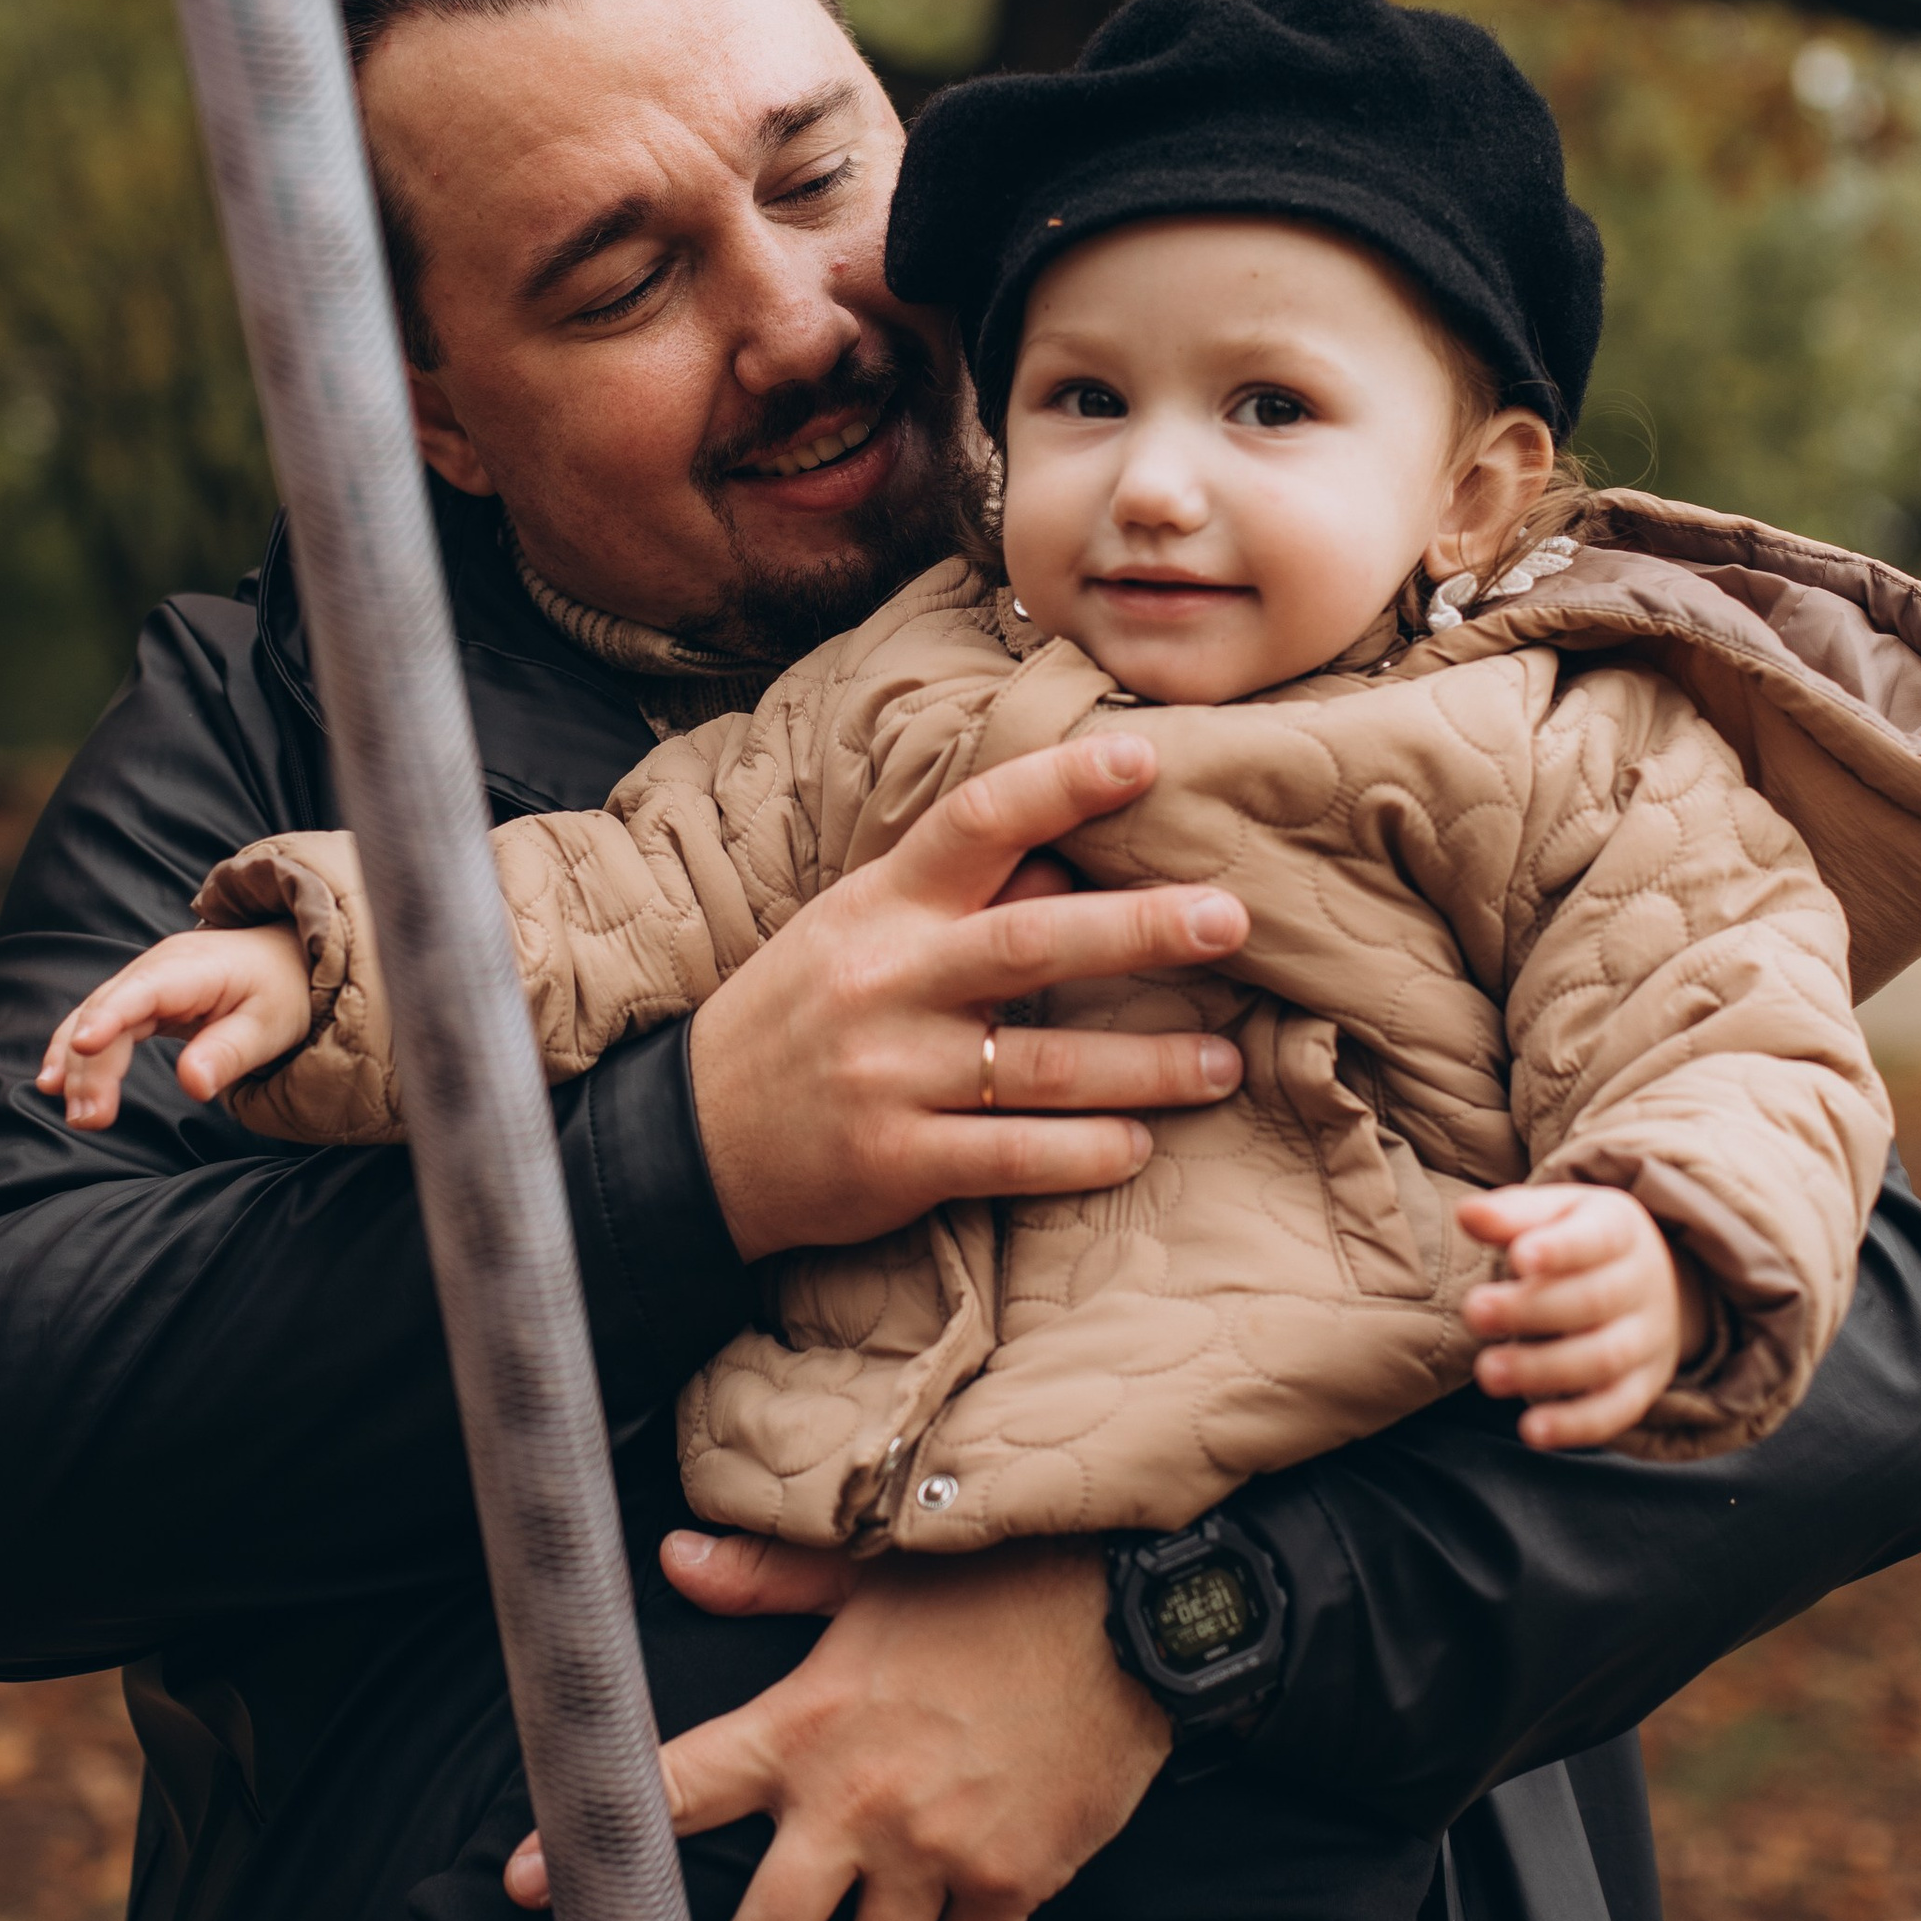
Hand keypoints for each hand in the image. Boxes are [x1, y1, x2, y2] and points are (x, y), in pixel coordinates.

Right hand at [35, 927, 315, 1127]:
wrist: (283, 958)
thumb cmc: (280, 991)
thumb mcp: (269, 1025)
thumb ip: (229, 1054)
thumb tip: (193, 1086)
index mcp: (193, 968)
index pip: (143, 991)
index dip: (110, 1017)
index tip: (83, 1047)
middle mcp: (158, 967)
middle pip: (108, 1011)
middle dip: (91, 1064)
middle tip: (89, 1119)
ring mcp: (144, 979)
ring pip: (94, 1017)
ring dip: (76, 1064)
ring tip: (76, 1113)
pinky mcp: (139, 997)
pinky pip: (99, 1021)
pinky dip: (75, 1051)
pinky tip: (53, 1083)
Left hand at [505, 1530, 1171, 1920]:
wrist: (1129, 1606)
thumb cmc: (988, 1585)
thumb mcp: (865, 1571)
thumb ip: (763, 1581)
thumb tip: (673, 1558)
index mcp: (805, 1724)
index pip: (675, 1793)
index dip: (590, 1847)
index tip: (532, 1886)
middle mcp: (857, 1803)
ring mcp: (938, 1854)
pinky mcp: (1014, 1884)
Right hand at [686, 736, 1247, 1261]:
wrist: (691, 1138)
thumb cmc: (799, 1016)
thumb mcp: (859, 933)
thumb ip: (962, 901)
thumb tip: (1072, 861)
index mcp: (881, 908)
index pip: (975, 823)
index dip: (1061, 785)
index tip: (1145, 758)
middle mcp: (888, 982)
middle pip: (1033, 942)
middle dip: (1141, 929)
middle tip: (1230, 920)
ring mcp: (892, 1075)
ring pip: (1046, 1066)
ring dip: (1149, 1067)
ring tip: (1224, 1063)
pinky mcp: (897, 1162)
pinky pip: (1016, 1157)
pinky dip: (1087, 1153)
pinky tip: (1138, 1146)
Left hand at [1457, 1181, 1703, 1449]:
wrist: (1648, 1281)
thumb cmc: (1580, 1239)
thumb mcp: (1555, 1214)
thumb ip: (1512, 1216)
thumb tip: (1468, 1215)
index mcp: (1621, 1229)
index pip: (1595, 1239)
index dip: (1560, 1249)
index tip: (1519, 1258)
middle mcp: (1642, 1285)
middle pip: (1593, 1300)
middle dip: (1532, 1310)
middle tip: (1474, 1312)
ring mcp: (1647, 1339)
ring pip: (1603, 1359)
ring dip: (1544, 1370)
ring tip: (1487, 1373)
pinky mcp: (1643, 1386)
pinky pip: (1616, 1410)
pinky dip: (1576, 1425)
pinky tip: (1532, 1431)